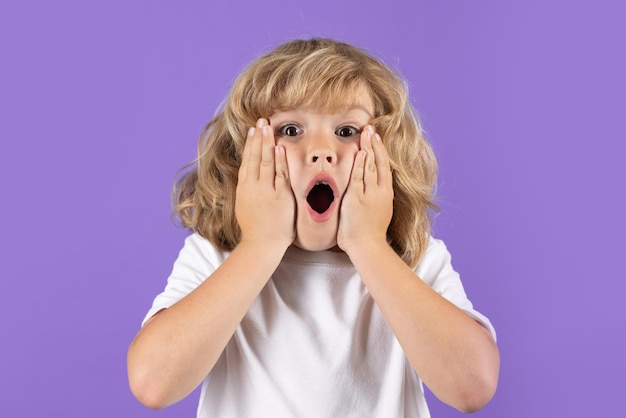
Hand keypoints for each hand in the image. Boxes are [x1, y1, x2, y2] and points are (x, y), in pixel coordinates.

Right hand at [235, 118, 295, 248]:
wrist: (262, 244)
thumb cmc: (256, 228)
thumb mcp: (246, 205)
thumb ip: (250, 190)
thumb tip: (251, 178)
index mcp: (243, 188)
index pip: (247, 160)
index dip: (250, 144)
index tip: (252, 130)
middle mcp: (253, 186)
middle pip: (255, 157)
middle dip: (258, 137)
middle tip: (261, 121)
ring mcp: (266, 190)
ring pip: (266, 162)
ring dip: (267, 143)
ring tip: (267, 127)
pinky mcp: (279, 196)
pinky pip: (280, 174)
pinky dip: (279, 160)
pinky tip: (279, 147)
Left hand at [337, 125, 393, 253]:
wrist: (367, 246)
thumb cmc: (370, 234)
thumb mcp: (377, 212)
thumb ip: (374, 200)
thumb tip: (369, 193)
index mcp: (386, 194)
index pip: (384, 167)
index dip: (380, 151)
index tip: (377, 138)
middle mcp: (380, 191)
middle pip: (379, 162)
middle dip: (375, 144)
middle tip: (372, 128)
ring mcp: (369, 194)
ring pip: (371, 166)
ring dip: (368, 148)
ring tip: (367, 133)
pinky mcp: (357, 198)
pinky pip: (359, 177)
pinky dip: (361, 164)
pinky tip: (361, 152)